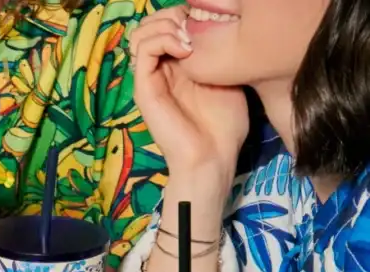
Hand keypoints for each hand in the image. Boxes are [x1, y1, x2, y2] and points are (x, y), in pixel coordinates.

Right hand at [130, 6, 248, 177]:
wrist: (213, 157)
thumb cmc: (224, 126)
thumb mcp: (228, 78)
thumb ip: (219, 54)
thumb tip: (220, 25)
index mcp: (176, 66)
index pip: (166, 24)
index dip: (184, 14)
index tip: (210, 21)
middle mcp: (159, 69)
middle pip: (150, 23)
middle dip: (174, 15)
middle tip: (198, 27)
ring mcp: (149, 79)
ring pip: (142, 32)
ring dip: (167, 25)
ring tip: (190, 39)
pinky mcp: (145, 89)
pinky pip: (144, 50)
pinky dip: (164, 40)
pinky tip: (186, 50)